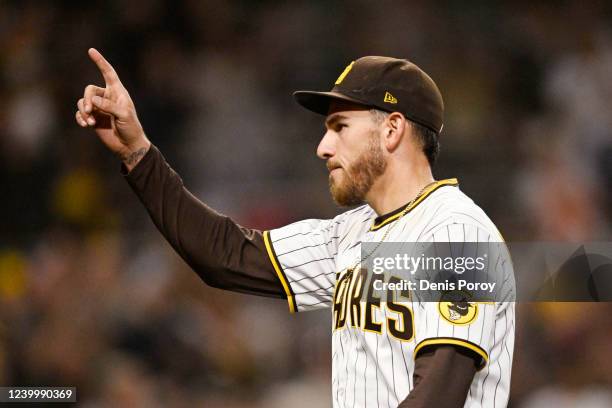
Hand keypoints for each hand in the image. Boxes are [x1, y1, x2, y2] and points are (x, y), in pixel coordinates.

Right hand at [75, 48, 150, 170]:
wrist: (128, 145)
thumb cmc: (131, 128)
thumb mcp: (124, 115)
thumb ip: (109, 106)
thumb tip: (92, 100)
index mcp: (117, 92)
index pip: (108, 73)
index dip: (100, 62)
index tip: (91, 51)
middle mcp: (107, 97)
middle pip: (89, 90)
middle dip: (86, 99)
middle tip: (88, 111)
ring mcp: (99, 108)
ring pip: (82, 102)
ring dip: (84, 111)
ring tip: (90, 123)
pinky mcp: (93, 118)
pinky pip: (80, 113)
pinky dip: (80, 118)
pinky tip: (86, 125)